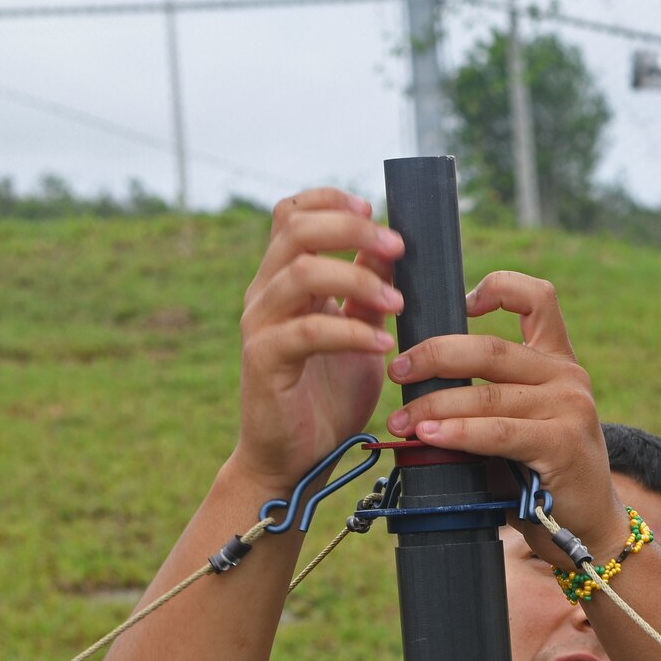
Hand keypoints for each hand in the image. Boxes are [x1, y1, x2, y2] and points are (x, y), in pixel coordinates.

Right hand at [235, 188, 400, 488]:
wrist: (296, 460)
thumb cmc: (327, 398)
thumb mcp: (359, 335)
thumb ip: (368, 293)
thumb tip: (390, 247)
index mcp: (285, 281)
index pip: (291, 215)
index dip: (328, 201)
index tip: (373, 207)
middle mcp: (266, 295)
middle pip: (296, 230)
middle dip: (350, 228)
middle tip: (398, 246)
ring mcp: (261, 326)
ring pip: (299, 273)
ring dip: (357, 279)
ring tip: (398, 304)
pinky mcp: (265, 362)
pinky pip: (306, 332)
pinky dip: (350, 333)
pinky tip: (384, 346)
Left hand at [384, 269, 622, 560]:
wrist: (589, 530)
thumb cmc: (542, 477)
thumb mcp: (521, 422)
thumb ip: (490, 395)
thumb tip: (419, 383)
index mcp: (557, 361)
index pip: (537, 298)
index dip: (497, 288)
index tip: (459, 304)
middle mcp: (567, 377)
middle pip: (488, 347)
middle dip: (432, 356)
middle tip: (397, 371)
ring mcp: (569, 408)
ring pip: (486, 392)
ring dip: (434, 405)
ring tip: (401, 422)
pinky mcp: (563, 443)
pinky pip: (499, 431)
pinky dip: (459, 433)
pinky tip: (431, 438)